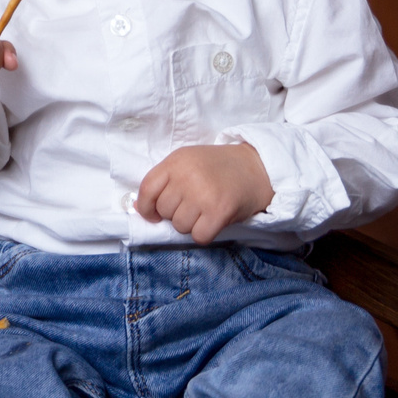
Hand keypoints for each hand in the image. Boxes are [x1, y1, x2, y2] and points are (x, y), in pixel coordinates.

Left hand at [136, 144, 272, 244]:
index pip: (147, 190)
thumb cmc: (218, 168)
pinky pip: (198, 236)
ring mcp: (203, 194)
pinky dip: (205, 234)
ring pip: (180, 226)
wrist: (257, 168)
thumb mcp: (188, 161)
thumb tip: (140, 209)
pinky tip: (213, 221)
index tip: (154, 214)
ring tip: (206, 210)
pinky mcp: (219, 211)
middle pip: (164, 211)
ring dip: (191, 224)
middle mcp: (187, 176)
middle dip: (176, 213)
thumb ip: (165, 180)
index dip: (146, 207)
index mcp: (176, 161)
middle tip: (194, 204)